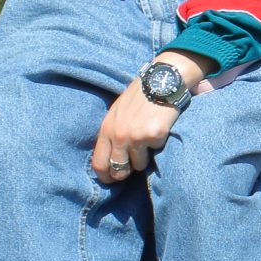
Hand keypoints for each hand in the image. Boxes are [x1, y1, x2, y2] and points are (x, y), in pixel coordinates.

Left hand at [92, 51, 206, 184]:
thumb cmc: (140, 97)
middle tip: (132, 168)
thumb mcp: (118, 112)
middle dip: (125, 173)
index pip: (99, 163)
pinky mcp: (153, 136)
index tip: (113, 179)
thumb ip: (112, 133)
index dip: (106, 176)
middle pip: (117, 170)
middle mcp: (118, 135)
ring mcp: (135, 137)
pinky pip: (155, 153)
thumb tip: (112, 159)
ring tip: (148, 139)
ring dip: (145, 157)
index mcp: (106, 129)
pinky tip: (159, 130)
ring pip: (139, 165)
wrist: (161, 81)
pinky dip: (158, 145)